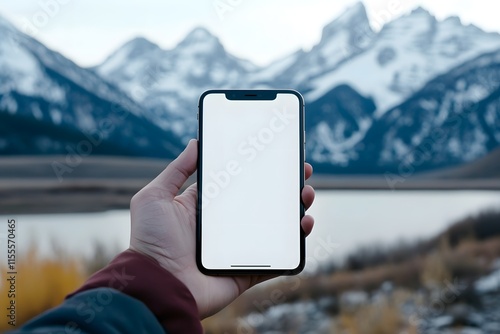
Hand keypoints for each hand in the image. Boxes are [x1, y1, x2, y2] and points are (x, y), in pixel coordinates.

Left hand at [129, 139, 314, 317]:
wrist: (157, 286)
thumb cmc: (150, 242)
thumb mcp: (155, 197)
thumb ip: (176, 170)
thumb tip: (195, 142)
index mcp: (206, 208)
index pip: (239, 184)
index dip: (258, 170)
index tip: (276, 155)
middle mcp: (225, 227)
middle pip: (263, 203)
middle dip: (284, 187)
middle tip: (301, 172)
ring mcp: (238, 249)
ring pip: (275, 228)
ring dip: (295, 211)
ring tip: (305, 196)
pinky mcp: (247, 271)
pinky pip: (276, 258)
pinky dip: (294, 245)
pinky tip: (304, 226)